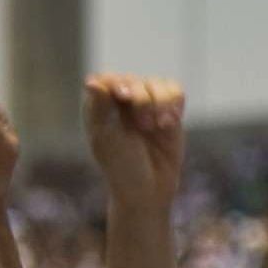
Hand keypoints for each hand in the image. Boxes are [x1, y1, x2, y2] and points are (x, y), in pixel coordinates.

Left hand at [82, 73, 185, 207]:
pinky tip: (169, 123)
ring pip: (158, 83)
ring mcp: (146, 103)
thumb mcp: (106, 138)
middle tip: (143, 126)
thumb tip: (92, 81)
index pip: (107, 79)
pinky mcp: (168, 108)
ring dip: (160, 104)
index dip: (118, 84)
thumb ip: (100, 107)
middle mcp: (122, 100)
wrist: (149, 188)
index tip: (123, 97)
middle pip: (135, 81)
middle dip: (142, 100)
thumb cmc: (120, 165)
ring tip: (157, 127)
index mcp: (100, 106)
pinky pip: (175, 90)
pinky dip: (174, 105)